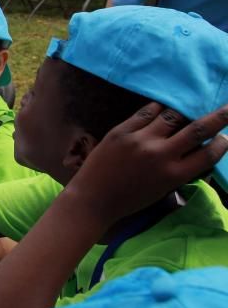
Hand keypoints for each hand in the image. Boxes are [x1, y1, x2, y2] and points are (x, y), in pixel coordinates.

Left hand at [66, 101, 227, 225]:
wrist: (93, 197)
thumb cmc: (131, 199)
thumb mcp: (163, 189)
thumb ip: (180, 171)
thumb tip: (198, 153)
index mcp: (173, 174)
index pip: (207, 154)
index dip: (221, 144)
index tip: (226, 136)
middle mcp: (160, 154)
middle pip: (197, 130)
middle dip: (218, 117)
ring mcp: (140, 139)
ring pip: (171, 116)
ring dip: (182, 112)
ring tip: (187, 108)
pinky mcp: (121, 130)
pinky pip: (146, 112)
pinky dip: (157, 109)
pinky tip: (162, 109)